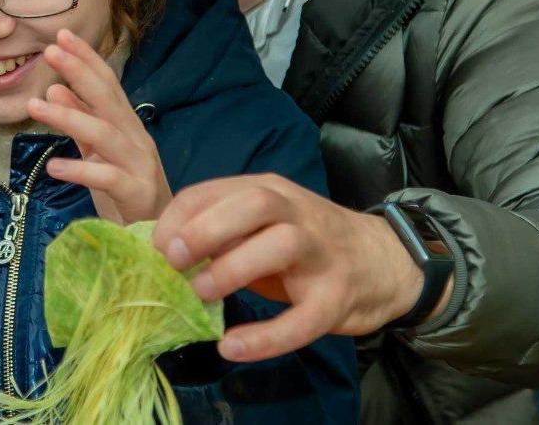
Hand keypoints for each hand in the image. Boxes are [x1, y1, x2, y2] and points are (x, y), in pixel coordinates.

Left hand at [30, 29, 171, 224]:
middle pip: (108, 100)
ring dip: (69, 117)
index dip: (86, 59)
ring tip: (34, 105)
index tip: (61, 36)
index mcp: (128, 127)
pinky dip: (79, 169)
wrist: (160, 241)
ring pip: (104, 134)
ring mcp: (140, 166)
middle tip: (51, 51)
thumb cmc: (127, 195)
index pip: (108, 85)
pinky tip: (53, 166)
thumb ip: (81, 126)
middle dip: (80, 72)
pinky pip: (107, 178)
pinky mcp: (137, 195)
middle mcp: (137, 140)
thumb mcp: (99, 155)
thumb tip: (55, 91)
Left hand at [152, 175, 439, 361]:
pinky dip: (266, 336)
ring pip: (282, 244)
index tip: (154, 247)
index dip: (178, 217)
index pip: (213, 190)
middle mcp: (295, 212)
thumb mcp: (262, 225)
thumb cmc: (305, 244)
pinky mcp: (338, 296)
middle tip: (172, 261)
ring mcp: (321, 252)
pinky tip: (233, 347)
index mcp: (267, 191)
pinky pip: (304, 318)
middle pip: (252, 203)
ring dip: (235, 267)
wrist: (384, 261)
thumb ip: (221, 229)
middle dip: (205, 227)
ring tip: (202, 293)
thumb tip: (162, 251)